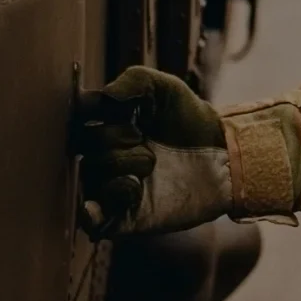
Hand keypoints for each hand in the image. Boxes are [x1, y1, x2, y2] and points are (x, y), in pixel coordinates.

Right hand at [74, 65, 227, 238]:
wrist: (223, 157)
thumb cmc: (191, 120)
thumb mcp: (167, 89)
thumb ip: (136, 80)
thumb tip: (105, 95)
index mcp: (106, 123)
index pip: (77, 116)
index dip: (88, 110)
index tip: (113, 108)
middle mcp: (104, 154)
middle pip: (84, 144)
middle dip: (114, 138)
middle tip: (144, 139)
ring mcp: (111, 185)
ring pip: (90, 176)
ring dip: (119, 166)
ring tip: (151, 164)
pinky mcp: (124, 215)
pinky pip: (94, 220)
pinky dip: (93, 213)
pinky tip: (107, 200)